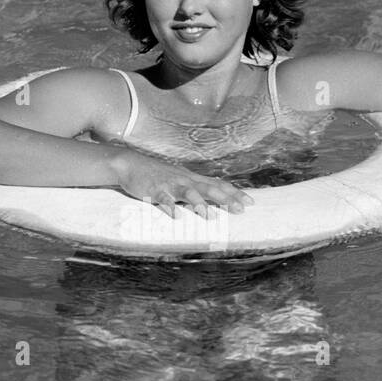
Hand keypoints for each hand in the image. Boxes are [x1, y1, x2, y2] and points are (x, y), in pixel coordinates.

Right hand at [110, 150, 253, 217]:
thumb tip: (212, 199)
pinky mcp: (154, 190)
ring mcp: (170, 184)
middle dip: (226, 199)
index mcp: (192, 178)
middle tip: (240, 210)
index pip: (218, 184)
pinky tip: (176, 216)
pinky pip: (163, 199)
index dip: (235, 193)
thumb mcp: (179, 179)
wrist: (130, 164)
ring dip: (199, 204)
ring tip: (210, 216)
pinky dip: (170, 207)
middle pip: (209, 188)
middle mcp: (185, 180)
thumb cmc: (157, 174)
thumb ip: (194, 188)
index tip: (251, 202)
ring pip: (188, 193)